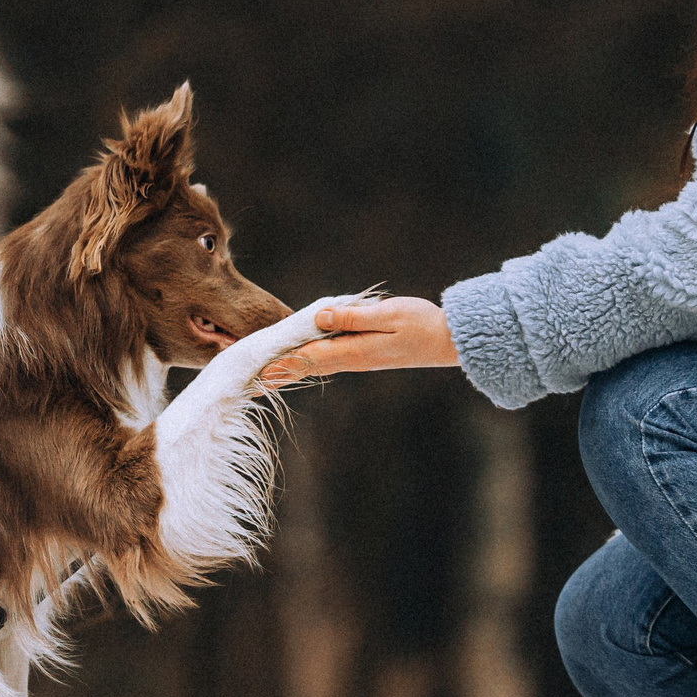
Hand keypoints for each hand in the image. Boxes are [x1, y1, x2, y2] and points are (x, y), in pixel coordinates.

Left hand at [265, 296, 458, 383]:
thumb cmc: (422, 324)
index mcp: (354, 350)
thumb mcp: (388, 314)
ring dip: (289, 370)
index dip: (280, 363)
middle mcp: (352, 359)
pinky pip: (328, 360)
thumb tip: (319, 317)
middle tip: (247, 382)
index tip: (255, 372)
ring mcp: (358, 359)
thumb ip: (352, 317)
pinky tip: (300, 363)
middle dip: (278, 372)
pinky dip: (308, 362)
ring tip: (264, 377)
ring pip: (315, 365)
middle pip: (306, 366)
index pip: (308, 357)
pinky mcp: (365, 355)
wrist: (449, 340)